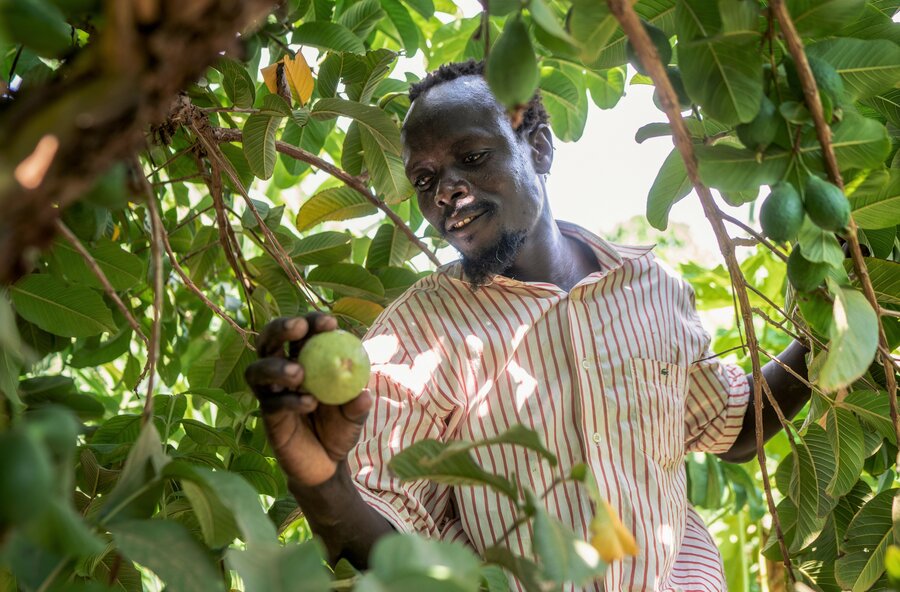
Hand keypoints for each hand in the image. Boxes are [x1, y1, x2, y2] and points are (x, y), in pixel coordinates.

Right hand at [245, 313, 371, 486]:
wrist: (328, 463)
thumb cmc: (341, 427)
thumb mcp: (355, 414)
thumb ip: (358, 404)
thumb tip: (364, 393)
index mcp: (305, 359)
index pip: (302, 332)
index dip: (312, 322)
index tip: (329, 322)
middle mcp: (282, 371)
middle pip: (268, 341)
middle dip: (280, 328)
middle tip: (298, 328)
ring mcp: (271, 393)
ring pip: (257, 370)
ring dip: (276, 366)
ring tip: (299, 373)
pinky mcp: (268, 417)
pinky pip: (272, 403)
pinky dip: (290, 400)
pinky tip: (310, 402)